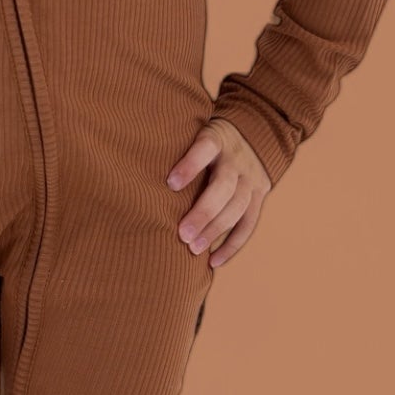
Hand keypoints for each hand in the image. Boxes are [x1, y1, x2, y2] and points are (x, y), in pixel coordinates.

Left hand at [166, 117, 270, 267]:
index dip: (190, 166)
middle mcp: (236, 159)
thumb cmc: (205, 142)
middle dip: (203, 212)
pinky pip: (248, 224)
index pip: (205, 148)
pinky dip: (231, 245)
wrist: (253, 135)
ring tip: (194, 249)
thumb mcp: (192, 132)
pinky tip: (213, 261)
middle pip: (223, 187)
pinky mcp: (259, 195)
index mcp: (217, 139)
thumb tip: (134, 169)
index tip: (170, 184)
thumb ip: (174, 147)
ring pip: (237, 207)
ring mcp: (251, 178)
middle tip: (182, 234)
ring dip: (215, 231)